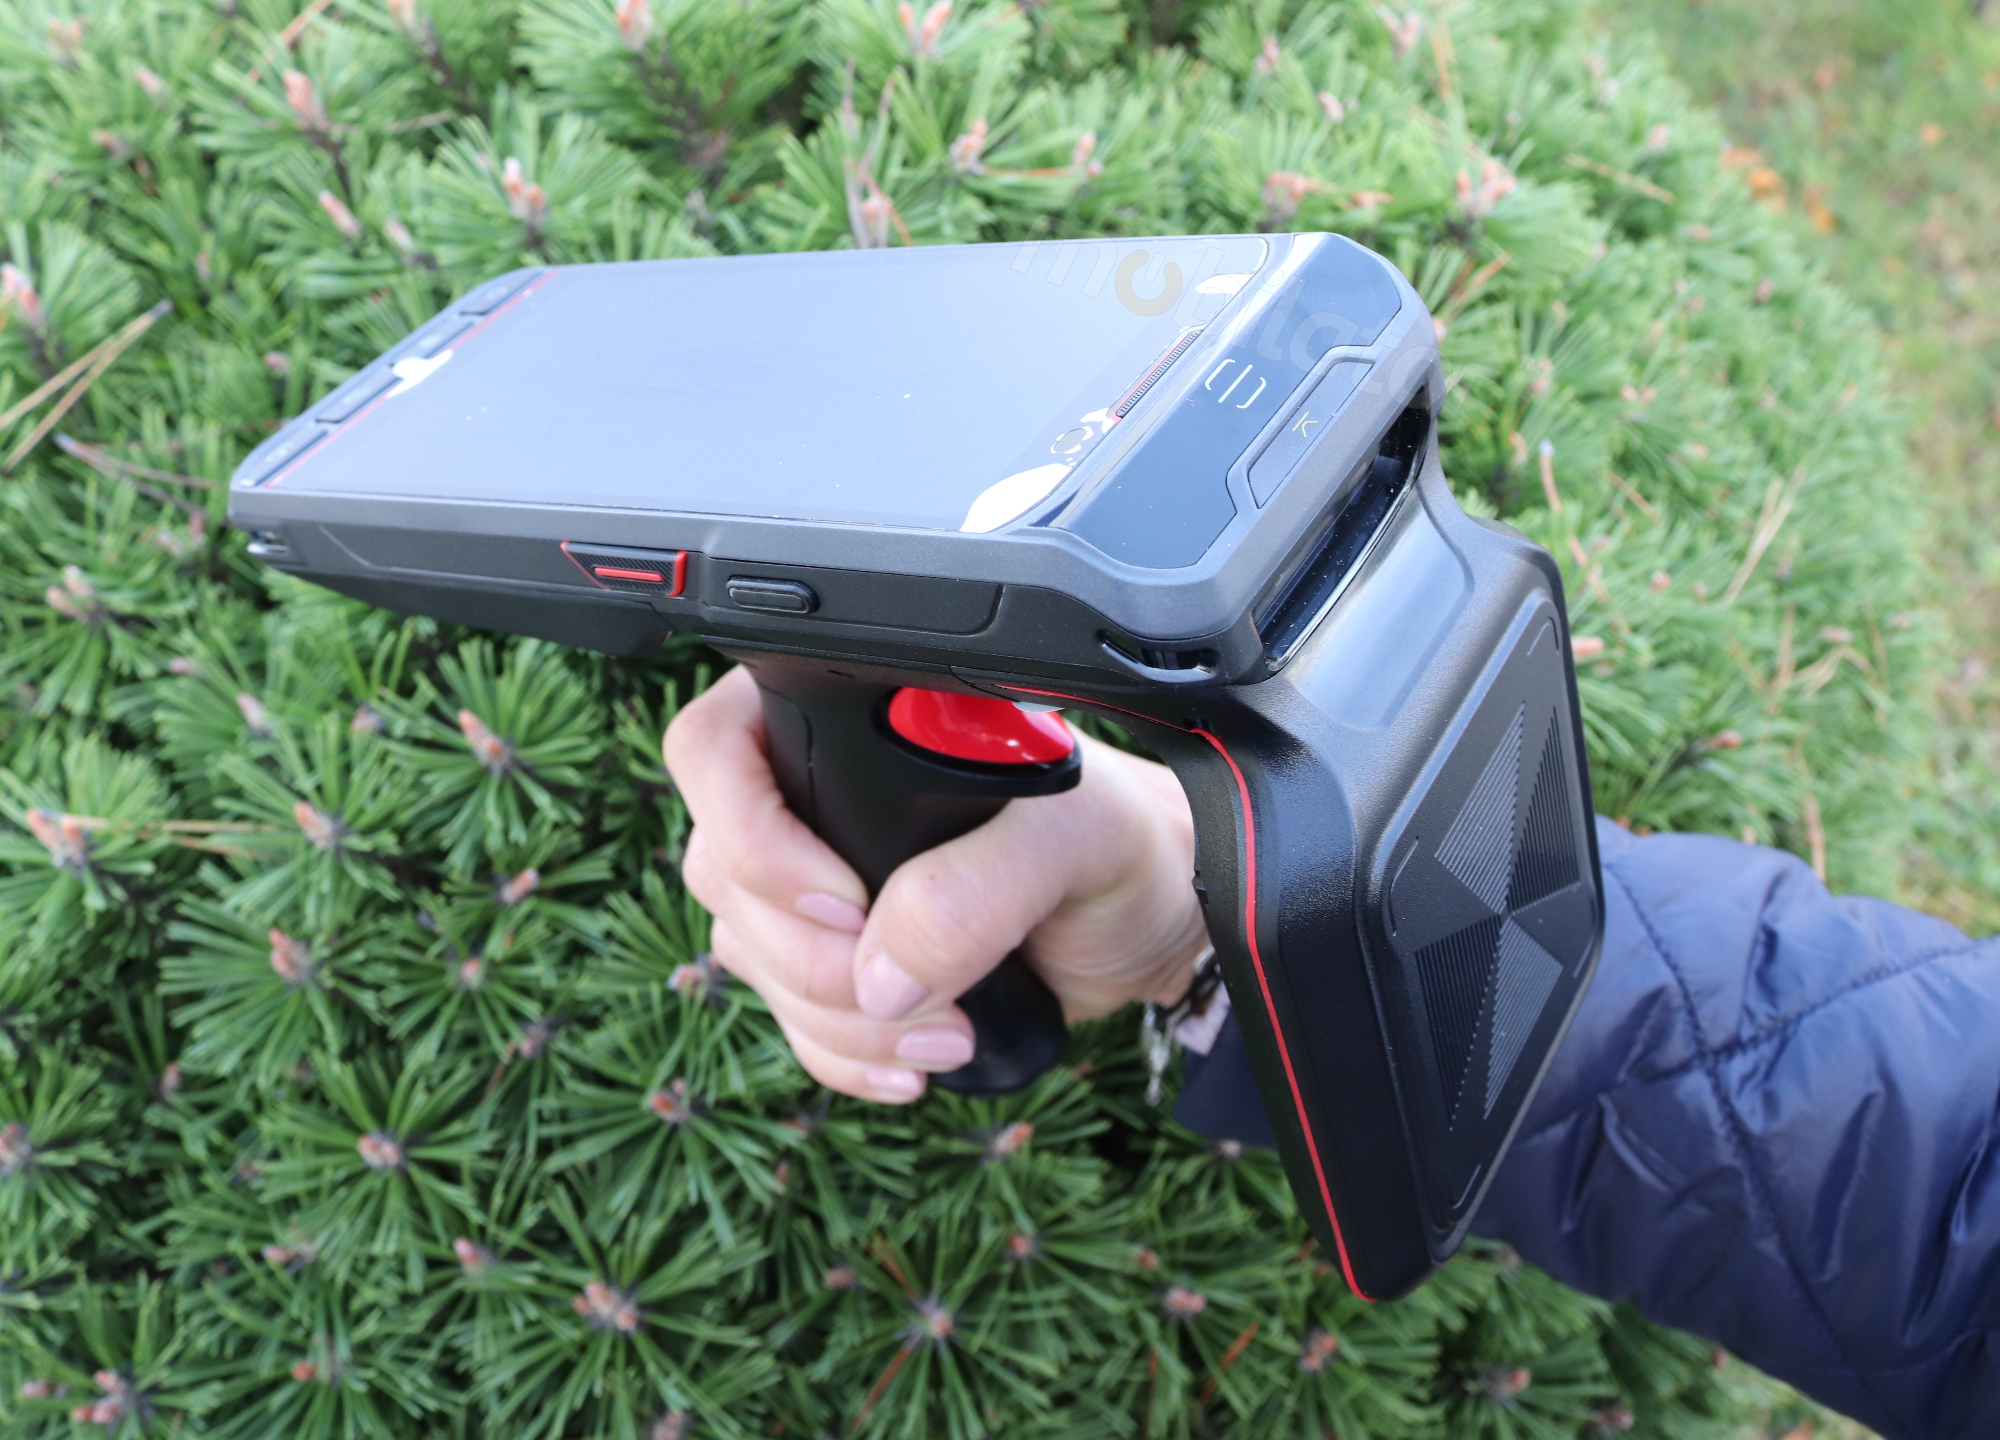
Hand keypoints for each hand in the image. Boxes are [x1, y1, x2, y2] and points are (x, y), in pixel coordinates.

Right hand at [665, 667, 1209, 1103]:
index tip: (851, 902)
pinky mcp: (829, 953)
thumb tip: (882, 969)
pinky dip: (842, 1055)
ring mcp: (807, 873)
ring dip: (837, 1020)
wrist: (1147, 918)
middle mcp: (809, 788)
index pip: (717, 752)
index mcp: (848, 717)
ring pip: (749, 955)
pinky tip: (910, 1067)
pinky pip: (785, 1016)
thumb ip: (982, 885)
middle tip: (917, 996)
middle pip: (724, 874)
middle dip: (813, 960)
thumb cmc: (1119, 842)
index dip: (757, 836)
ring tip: (946, 1038)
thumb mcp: (1074, 840)